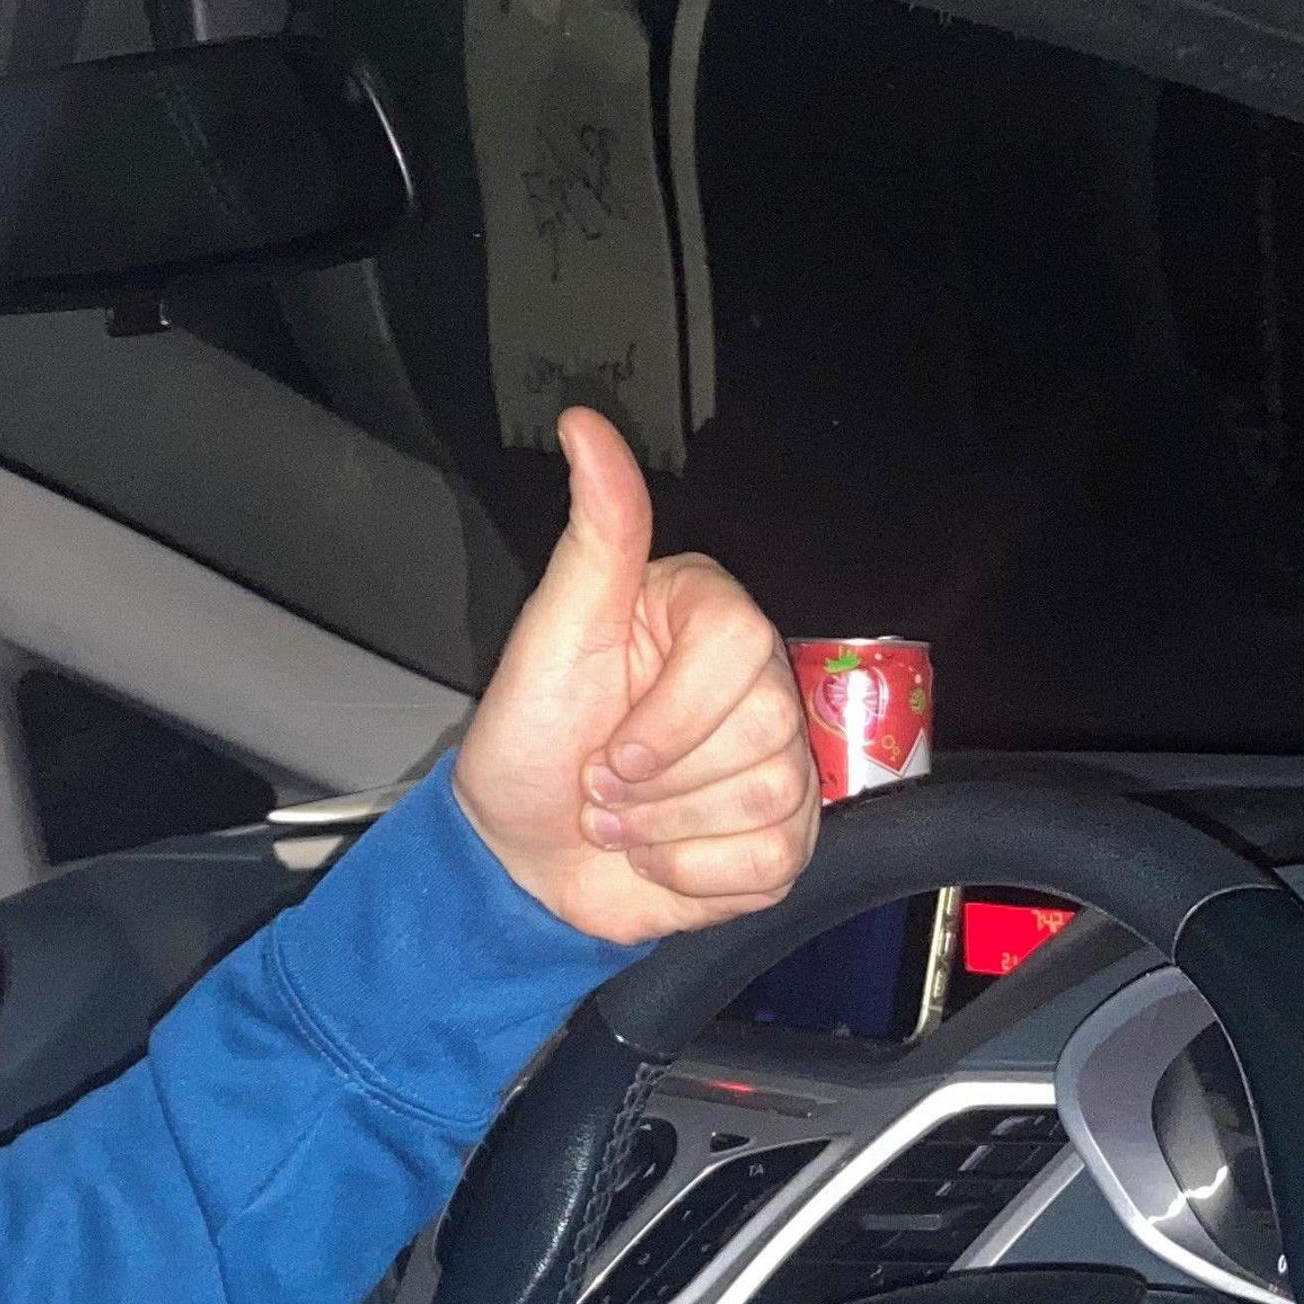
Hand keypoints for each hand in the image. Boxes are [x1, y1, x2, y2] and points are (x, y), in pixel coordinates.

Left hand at [454, 408, 818, 942]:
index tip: (609, 745)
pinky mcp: (783, 837)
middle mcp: (755, 683)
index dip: (670, 717)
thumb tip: (585, 427)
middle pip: (762, 729)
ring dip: (668, 830)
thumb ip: (593, 535)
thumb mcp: (550, 638)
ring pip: (770, 797)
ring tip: (626, 819)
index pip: (739, 647)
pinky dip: (696, 876)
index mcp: (706, 619)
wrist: (521, 856)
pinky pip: (774, 859)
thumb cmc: (530, 744)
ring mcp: (780, 762)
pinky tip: (661, 855)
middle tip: (605, 784)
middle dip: (657, 782)